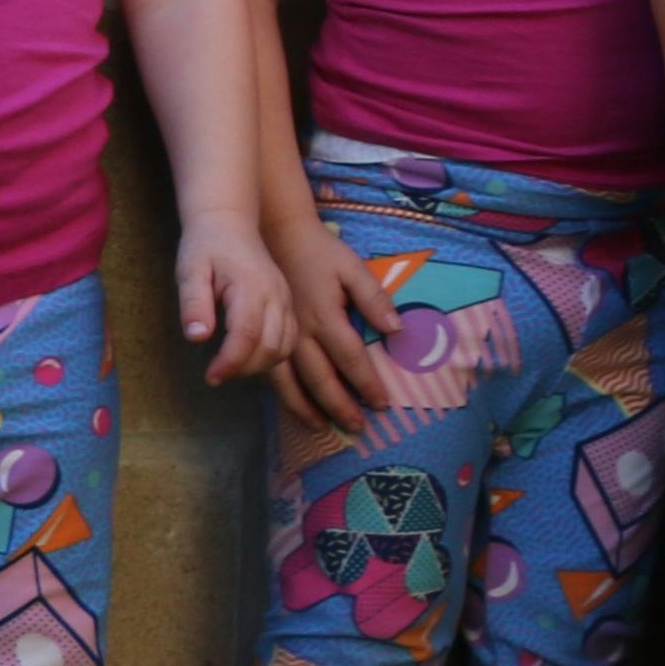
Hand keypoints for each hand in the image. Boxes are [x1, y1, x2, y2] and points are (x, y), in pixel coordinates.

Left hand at [180, 213, 294, 384]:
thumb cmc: (205, 245)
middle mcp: (275, 295)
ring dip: (259, 365)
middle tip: (216, 372)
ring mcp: (285, 299)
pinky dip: (272, 355)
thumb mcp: (190, 271)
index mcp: (251, 287)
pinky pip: (289, 339)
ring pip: (284, 347)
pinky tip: (248, 355)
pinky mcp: (287, 303)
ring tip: (231, 364)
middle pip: (270, 347)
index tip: (210, 376)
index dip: (230, 363)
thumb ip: (193, 304)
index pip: (247, 336)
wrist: (229, 220)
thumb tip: (197, 337)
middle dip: (243, 368)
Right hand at [260, 213, 406, 440]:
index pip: (350, 358)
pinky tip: (295, 408)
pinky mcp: (269, 337)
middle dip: (340, 407)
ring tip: (324, 429)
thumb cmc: (321, 253)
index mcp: (325, 315)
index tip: (382, 404)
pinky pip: (273, 374)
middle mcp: (300, 332)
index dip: (367, 383)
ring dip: (308, 409)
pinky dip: (285, 396)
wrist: (279, 237)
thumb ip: (374, 298)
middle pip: (320, 379)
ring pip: (291, 383)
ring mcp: (280, 337)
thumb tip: (396, 330)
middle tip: (358, 428)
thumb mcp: (352, 267)